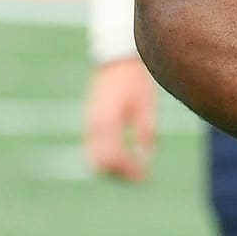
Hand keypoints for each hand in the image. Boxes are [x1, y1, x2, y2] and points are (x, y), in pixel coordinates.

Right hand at [85, 58, 157, 181]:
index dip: (129, 170)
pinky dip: (106, 159)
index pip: (114, 158)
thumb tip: (147, 157)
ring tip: (134, 169)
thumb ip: (146, 131)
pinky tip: (125, 158)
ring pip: (93, 159)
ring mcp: (89, 125)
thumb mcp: (146, 104)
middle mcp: (93, 126)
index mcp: (107, 121)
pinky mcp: (90, 124)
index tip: (145, 176)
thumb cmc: (135, 80)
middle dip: (119, 174)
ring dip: (112, 169)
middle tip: (140, 175)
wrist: (117, 60)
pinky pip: (93, 150)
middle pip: (100, 164)